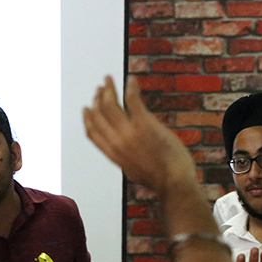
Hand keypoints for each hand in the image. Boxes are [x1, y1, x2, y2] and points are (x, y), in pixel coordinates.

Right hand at [83, 76, 198, 197]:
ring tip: (109, 79)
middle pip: (99, 114)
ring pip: (111, 104)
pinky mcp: (145, 124)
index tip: (87, 108)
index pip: (91, 132)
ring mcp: (130, 132)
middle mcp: (116, 141)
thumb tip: (124, 154)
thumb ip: (124, 159)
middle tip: (100, 88)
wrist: (173, 181)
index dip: (88, 117)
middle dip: (97, 98)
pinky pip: (132, 100)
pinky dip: (130, 87)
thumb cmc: (159, 179)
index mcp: (112, 153)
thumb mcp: (133, 171)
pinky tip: (131, 80)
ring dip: (109, 88)